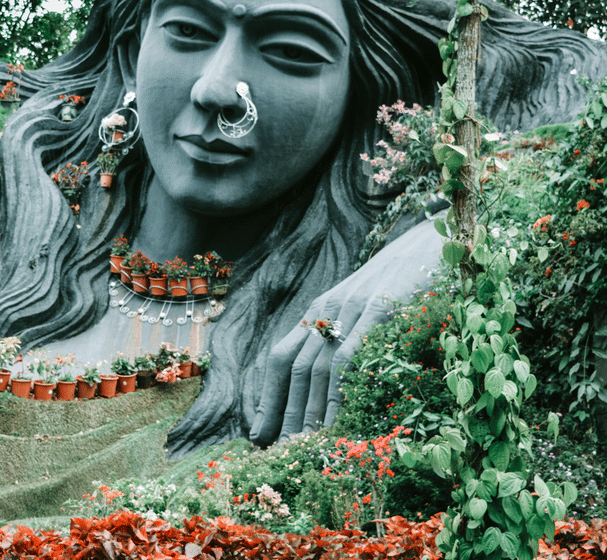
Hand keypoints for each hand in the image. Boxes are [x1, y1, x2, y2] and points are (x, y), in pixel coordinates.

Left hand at [249, 220, 442, 444]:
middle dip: (283, 412)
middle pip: (293, 368)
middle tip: (278, 450)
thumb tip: (340, 386)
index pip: (281, 356)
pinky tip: (336, 421)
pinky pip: (349, 358)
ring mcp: (350, 310)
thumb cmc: (402, 281)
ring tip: (302, 446)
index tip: (259, 430)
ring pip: (316, 367)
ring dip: (307, 411)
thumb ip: (347, 336)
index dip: (269, 396)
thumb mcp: (364, 307)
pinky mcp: (378, 310)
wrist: (431, 240)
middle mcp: (326, 309)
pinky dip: (338, 392)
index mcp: (319, 309)